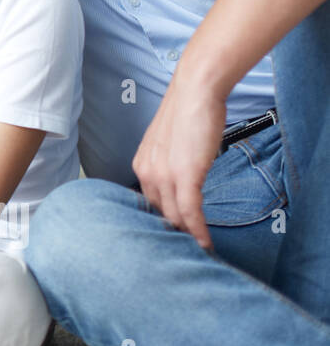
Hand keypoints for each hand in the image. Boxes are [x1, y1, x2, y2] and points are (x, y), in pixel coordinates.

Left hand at [132, 71, 226, 250]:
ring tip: (197, 254)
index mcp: (141, 165)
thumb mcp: (171, 144)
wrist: (196, 91)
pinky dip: (198, 231)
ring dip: (187, 237)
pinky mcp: (185, 175)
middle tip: (185, 253)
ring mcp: (164, 175)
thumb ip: (171, 165)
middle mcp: (147, 172)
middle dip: (173, 234)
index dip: (162, 222)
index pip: (149, 203)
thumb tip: (183, 183)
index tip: (172, 237)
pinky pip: (190, 211)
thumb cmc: (188, 113)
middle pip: (160, 214)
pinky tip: (205, 244)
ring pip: (174, 216)